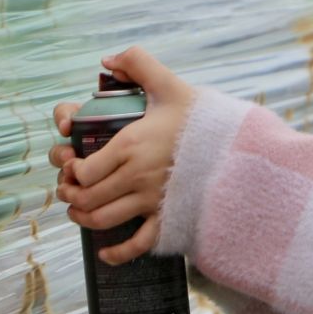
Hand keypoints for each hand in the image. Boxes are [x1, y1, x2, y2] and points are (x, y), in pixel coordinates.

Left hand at [50, 48, 197, 264]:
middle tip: (70, 191)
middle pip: (88, 197)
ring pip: (104, 220)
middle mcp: (137, 177)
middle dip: (72, 197)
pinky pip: (137, 245)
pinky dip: (116, 253)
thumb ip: (139, 64)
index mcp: (130, 146)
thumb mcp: (171, 85)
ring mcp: (153, 201)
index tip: (73, 167)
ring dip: (84, 220)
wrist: (241, 150)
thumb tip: (107, 60)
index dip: (72, 172)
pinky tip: (105, 253)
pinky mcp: (170, 220)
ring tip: (81, 213)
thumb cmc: (205, 119)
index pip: (83, 170)